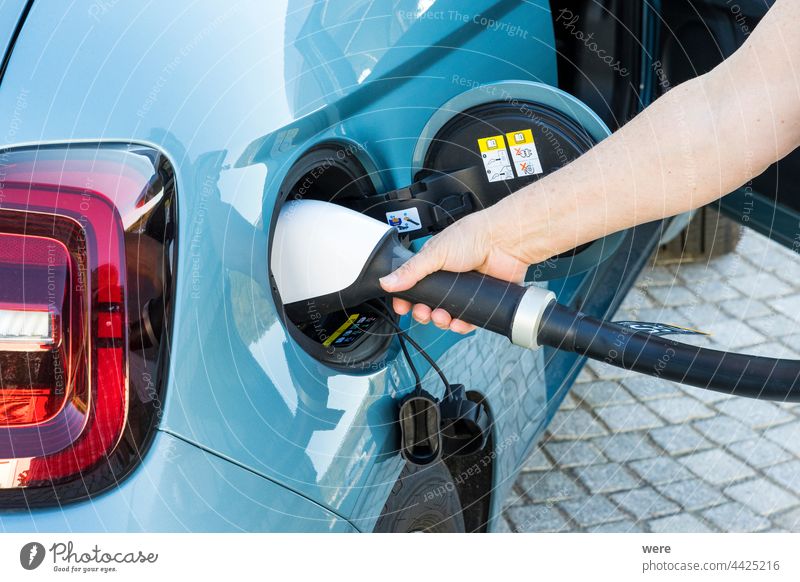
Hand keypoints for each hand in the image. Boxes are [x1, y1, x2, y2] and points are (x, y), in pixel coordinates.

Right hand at [378, 209, 532, 333]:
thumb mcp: (434, 253)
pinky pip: (468, 319)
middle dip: (424, 313)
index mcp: (433, 263)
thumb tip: (386, 282)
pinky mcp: (480, 299)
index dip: (406, 299)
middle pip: (429, 304)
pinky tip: (459, 323)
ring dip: (441, 321)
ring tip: (443, 317)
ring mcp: (464, 289)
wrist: (505, 241)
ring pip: (447, 314)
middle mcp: (448, 277)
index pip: (413, 286)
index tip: (403, 307)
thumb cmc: (472, 236)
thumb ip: (410, 271)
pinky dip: (462, 325)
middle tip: (424, 313)